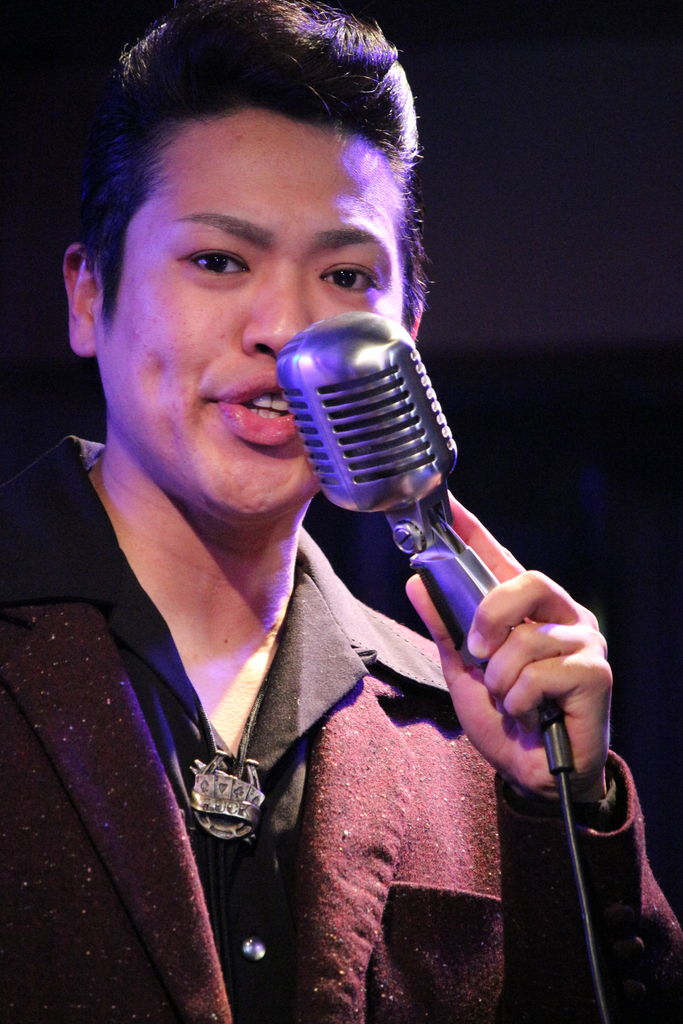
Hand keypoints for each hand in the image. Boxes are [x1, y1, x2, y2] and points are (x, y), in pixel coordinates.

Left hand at [406, 495, 611, 801]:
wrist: (530, 775)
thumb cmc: (505, 719)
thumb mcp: (463, 672)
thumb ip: (445, 628)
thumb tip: (416, 582)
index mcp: (530, 612)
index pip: (503, 561)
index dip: (476, 533)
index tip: (449, 509)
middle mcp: (563, 617)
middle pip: (526, 581)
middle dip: (490, 617)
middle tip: (477, 653)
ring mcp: (584, 643)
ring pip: (525, 639)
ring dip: (501, 679)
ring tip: (509, 701)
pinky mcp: (596, 674)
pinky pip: (540, 673)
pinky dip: (519, 700)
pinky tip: (529, 715)